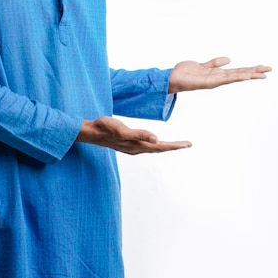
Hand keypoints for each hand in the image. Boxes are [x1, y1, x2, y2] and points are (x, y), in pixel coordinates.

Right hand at [76, 116, 191, 154]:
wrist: (89, 132)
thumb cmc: (104, 128)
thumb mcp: (121, 130)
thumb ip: (139, 134)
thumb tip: (157, 139)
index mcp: (138, 145)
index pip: (161, 146)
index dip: (175, 146)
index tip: (188, 144)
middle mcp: (136, 148)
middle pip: (159, 149)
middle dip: (174, 146)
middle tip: (188, 144)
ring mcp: (131, 147)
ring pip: (153, 149)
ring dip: (165, 146)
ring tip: (176, 144)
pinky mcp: (127, 144)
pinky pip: (146, 147)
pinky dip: (155, 145)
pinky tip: (154, 143)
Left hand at [168, 56, 271, 93]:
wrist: (172, 77)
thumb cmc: (185, 73)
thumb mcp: (202, 65)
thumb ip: (214, 63)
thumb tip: (229, 60)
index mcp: (217, 74)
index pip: (237, 71)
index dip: (250, 69)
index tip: (262, 68)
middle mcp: (218, 79)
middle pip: (240, 74)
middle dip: (254, 72)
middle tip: (269, 69)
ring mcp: (214, 81)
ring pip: (236, 77)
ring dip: (249, 75)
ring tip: (262, 73)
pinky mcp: (208, 82)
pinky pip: (224, 79)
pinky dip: (235, 77)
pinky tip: (245, 76)